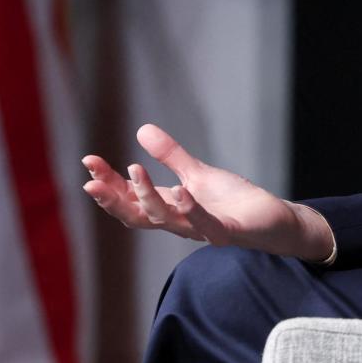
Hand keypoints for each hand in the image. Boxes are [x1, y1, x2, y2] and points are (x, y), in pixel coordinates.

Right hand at [81, 123, 333, 260]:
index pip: (130, 199)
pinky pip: (206, 225)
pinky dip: (192, 211)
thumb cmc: (234, 201)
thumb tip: (142, 129)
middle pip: (138, 215)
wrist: (273, 221)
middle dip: (114, 199)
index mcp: (170, 208)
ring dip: (148, 197)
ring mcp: (202, 230)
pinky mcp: (227, 232)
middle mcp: (180, 223)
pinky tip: (181, 192)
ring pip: (166, 220)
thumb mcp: (197, 173)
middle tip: (91, 182)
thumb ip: (171, 156)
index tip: (88, 163)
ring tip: (135, 171)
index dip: (108, 184)